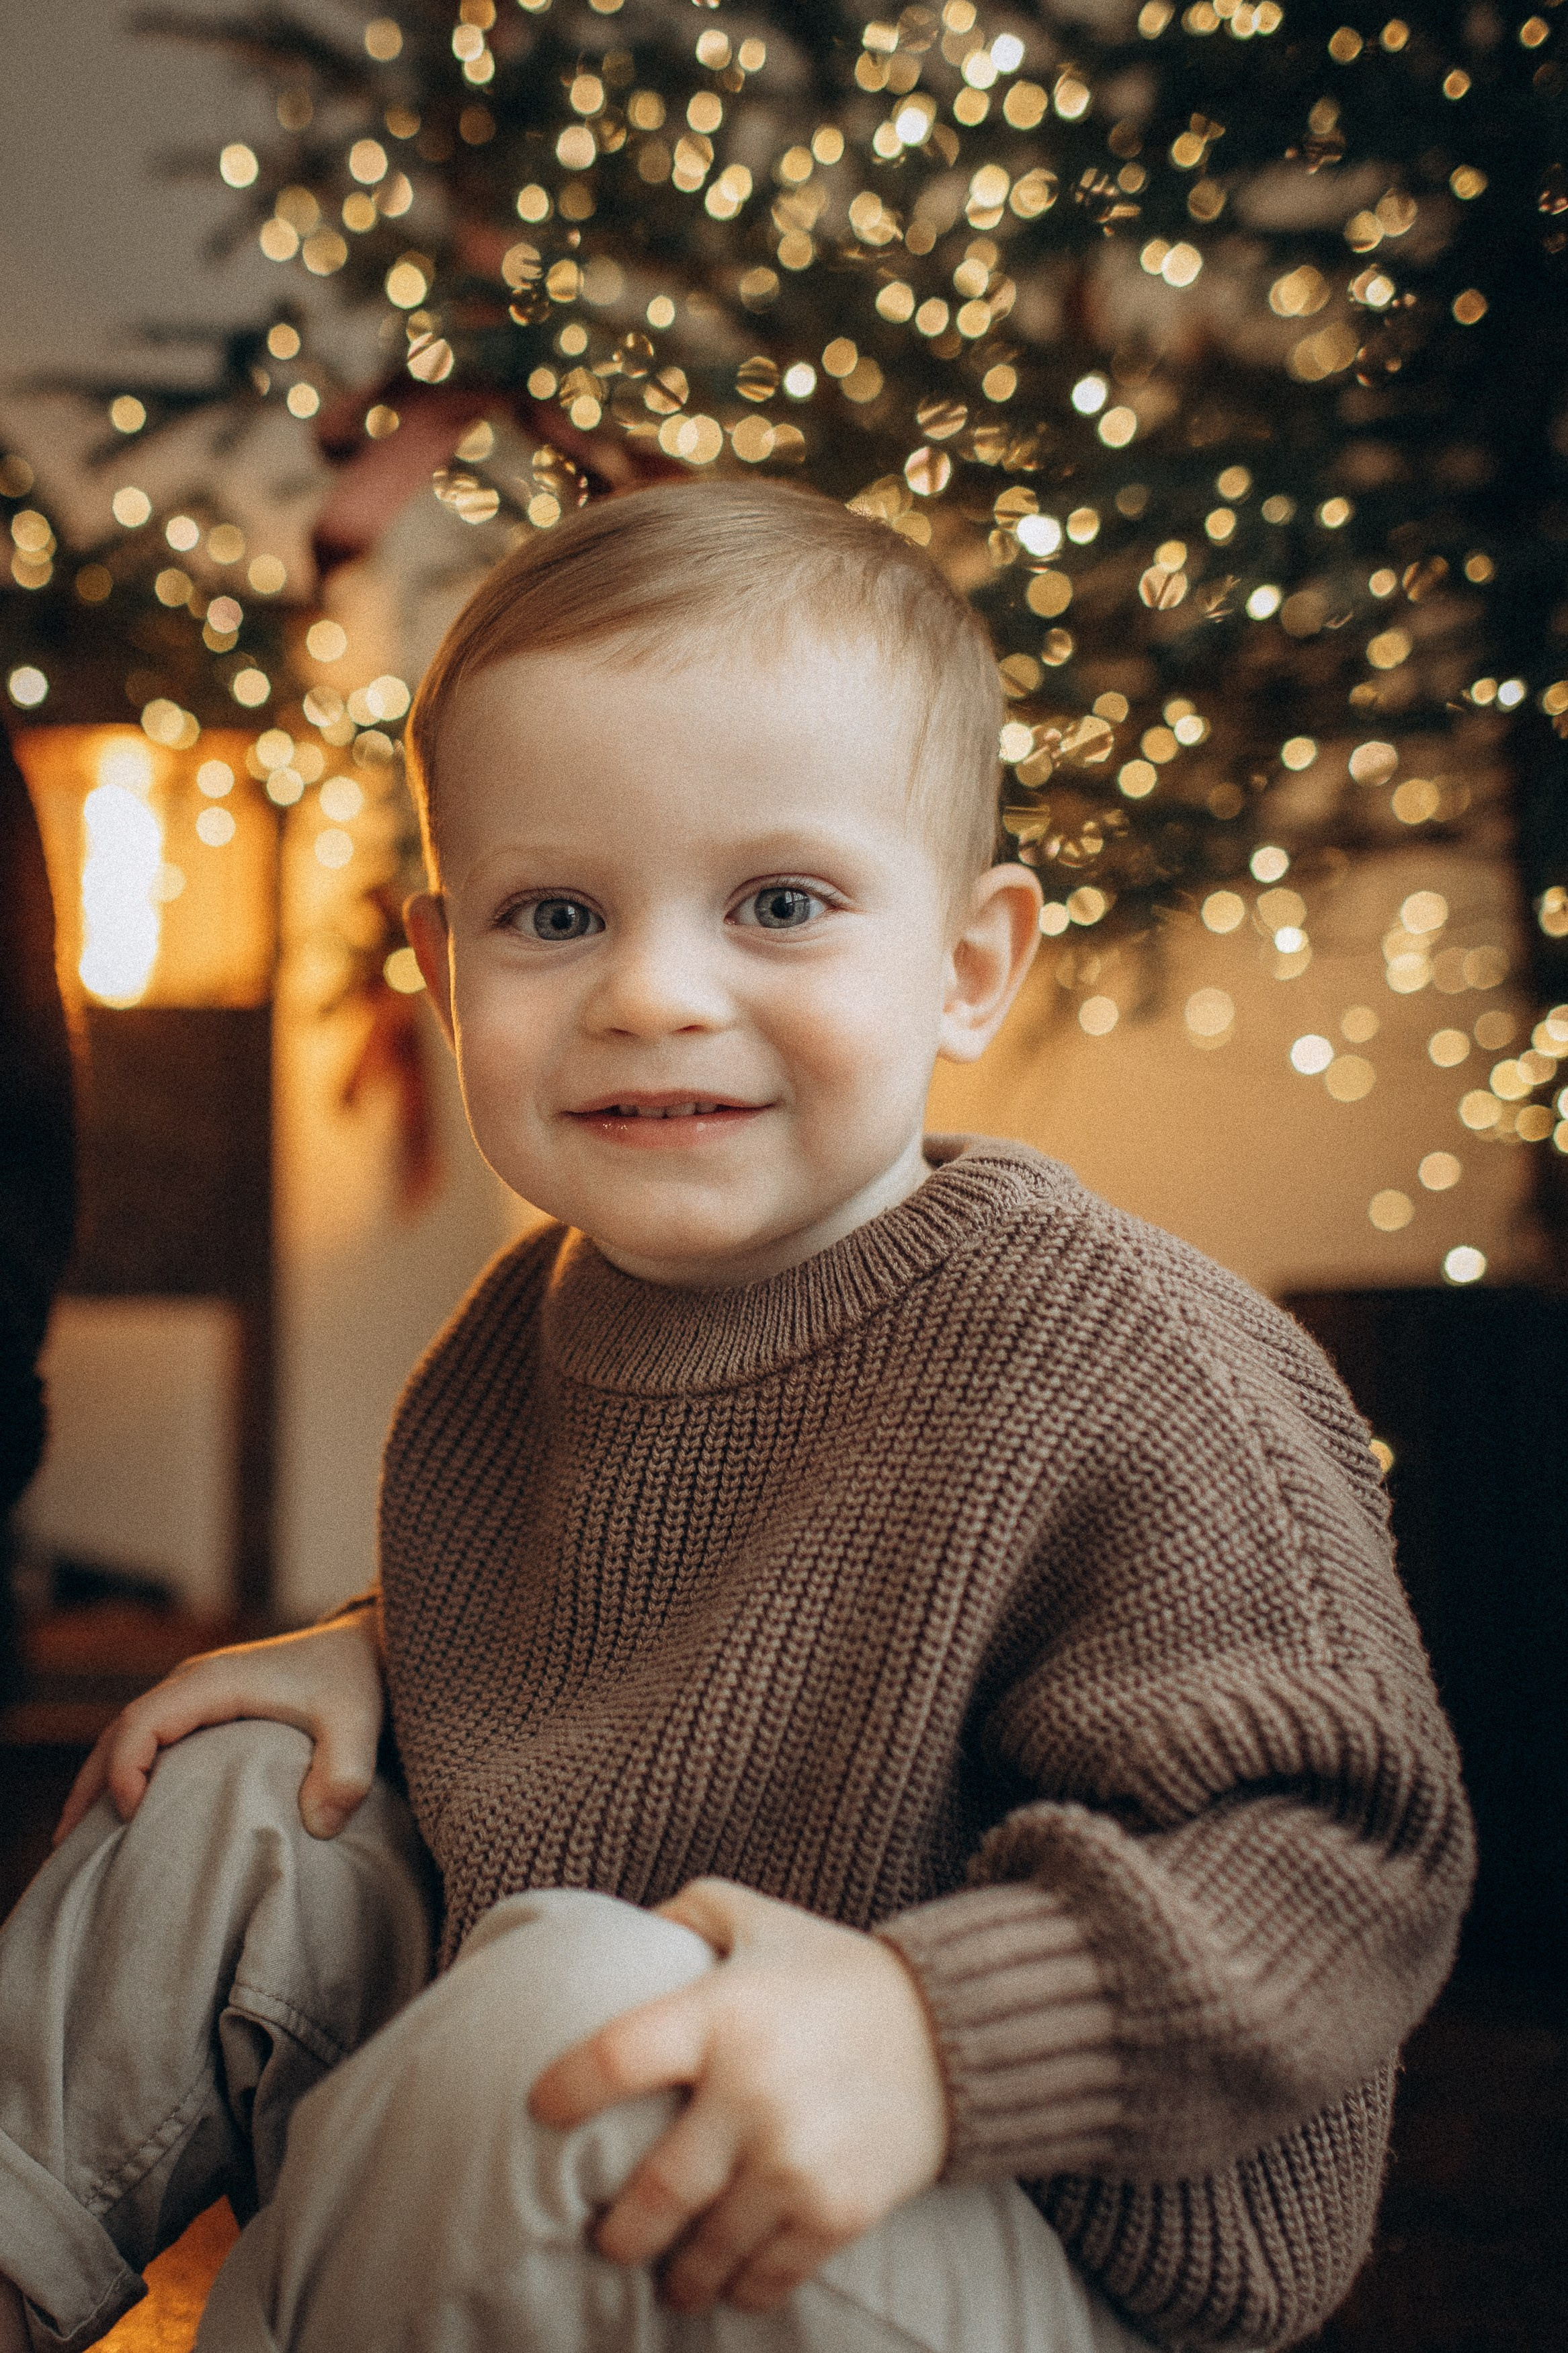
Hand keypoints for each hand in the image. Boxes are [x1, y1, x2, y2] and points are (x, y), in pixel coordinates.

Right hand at [52, 1610, 384, 1846]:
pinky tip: (123, 1814)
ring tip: (75, 1840)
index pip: (146, 1722)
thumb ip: (346, 1774)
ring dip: (101, 1778)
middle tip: (65, 1844)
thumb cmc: (357, 1683)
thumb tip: (321, 1827)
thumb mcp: (359, 1725)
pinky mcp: (207, 1708)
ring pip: (130, 1733)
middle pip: (122, 1729)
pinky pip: (152, 1737)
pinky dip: (127, 1770)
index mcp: (216, 1681)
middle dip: (92, 1783)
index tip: (133, 1816)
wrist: (366, 1648)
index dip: (128, 1768)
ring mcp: (198, 1693)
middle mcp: (196, 1682)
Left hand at [528, 1879, 948, 2315]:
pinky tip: (726, 2285)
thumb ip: (684, 1913)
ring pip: (703, 2253)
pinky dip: (738, 2291)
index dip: (564, 2092)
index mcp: (721, 2014)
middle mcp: (751, 2093)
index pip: (612, 2060)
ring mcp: (795, 2162)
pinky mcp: (837, 2212)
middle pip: (651, 2196)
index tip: (540, 2112)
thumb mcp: (757, 1916)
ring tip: (666, 2275)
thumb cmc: (834, 1971)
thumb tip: (618, 1939)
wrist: (953, 2030)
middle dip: (617, 2234)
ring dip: (675, 2274)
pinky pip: (765, 2278)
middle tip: (607, 2238)